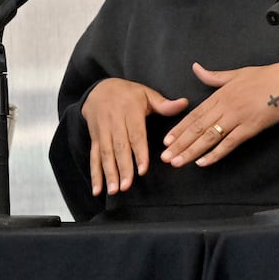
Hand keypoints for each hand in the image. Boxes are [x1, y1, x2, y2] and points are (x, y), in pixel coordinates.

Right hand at [79, 78, 187, 195]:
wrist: (99, 89)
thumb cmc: (128, 94)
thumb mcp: (146, 94)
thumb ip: (164, 104)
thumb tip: (184, 103)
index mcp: (130, 111)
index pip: (135, 135)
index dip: (139, 152)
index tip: (143, 170)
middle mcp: (114, 122)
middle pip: (119, 147)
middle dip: (123, 168)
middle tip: (126, 186)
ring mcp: (102, 131)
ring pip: (106, 154)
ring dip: (109, 173)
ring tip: (113, 190)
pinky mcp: (95, 138)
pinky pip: (94, 157)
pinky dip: (95, 174)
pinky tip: (97, 190)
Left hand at [160, 60, 278, 168]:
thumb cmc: (266, 77)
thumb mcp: (237, 73)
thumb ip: (214, 76)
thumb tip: (196, 68)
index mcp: (221, 94)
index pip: (195, 114)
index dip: (179, 128)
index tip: (167, 140)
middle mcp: (225, 106)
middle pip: (198, 128)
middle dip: (180, 143)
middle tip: (166, 157)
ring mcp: (237, 118)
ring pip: (209, 137)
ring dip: (192, 151)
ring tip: (178, 162)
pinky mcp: (250, 128)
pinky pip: (229, 144)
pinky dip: (215, 154)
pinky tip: (203, 162)